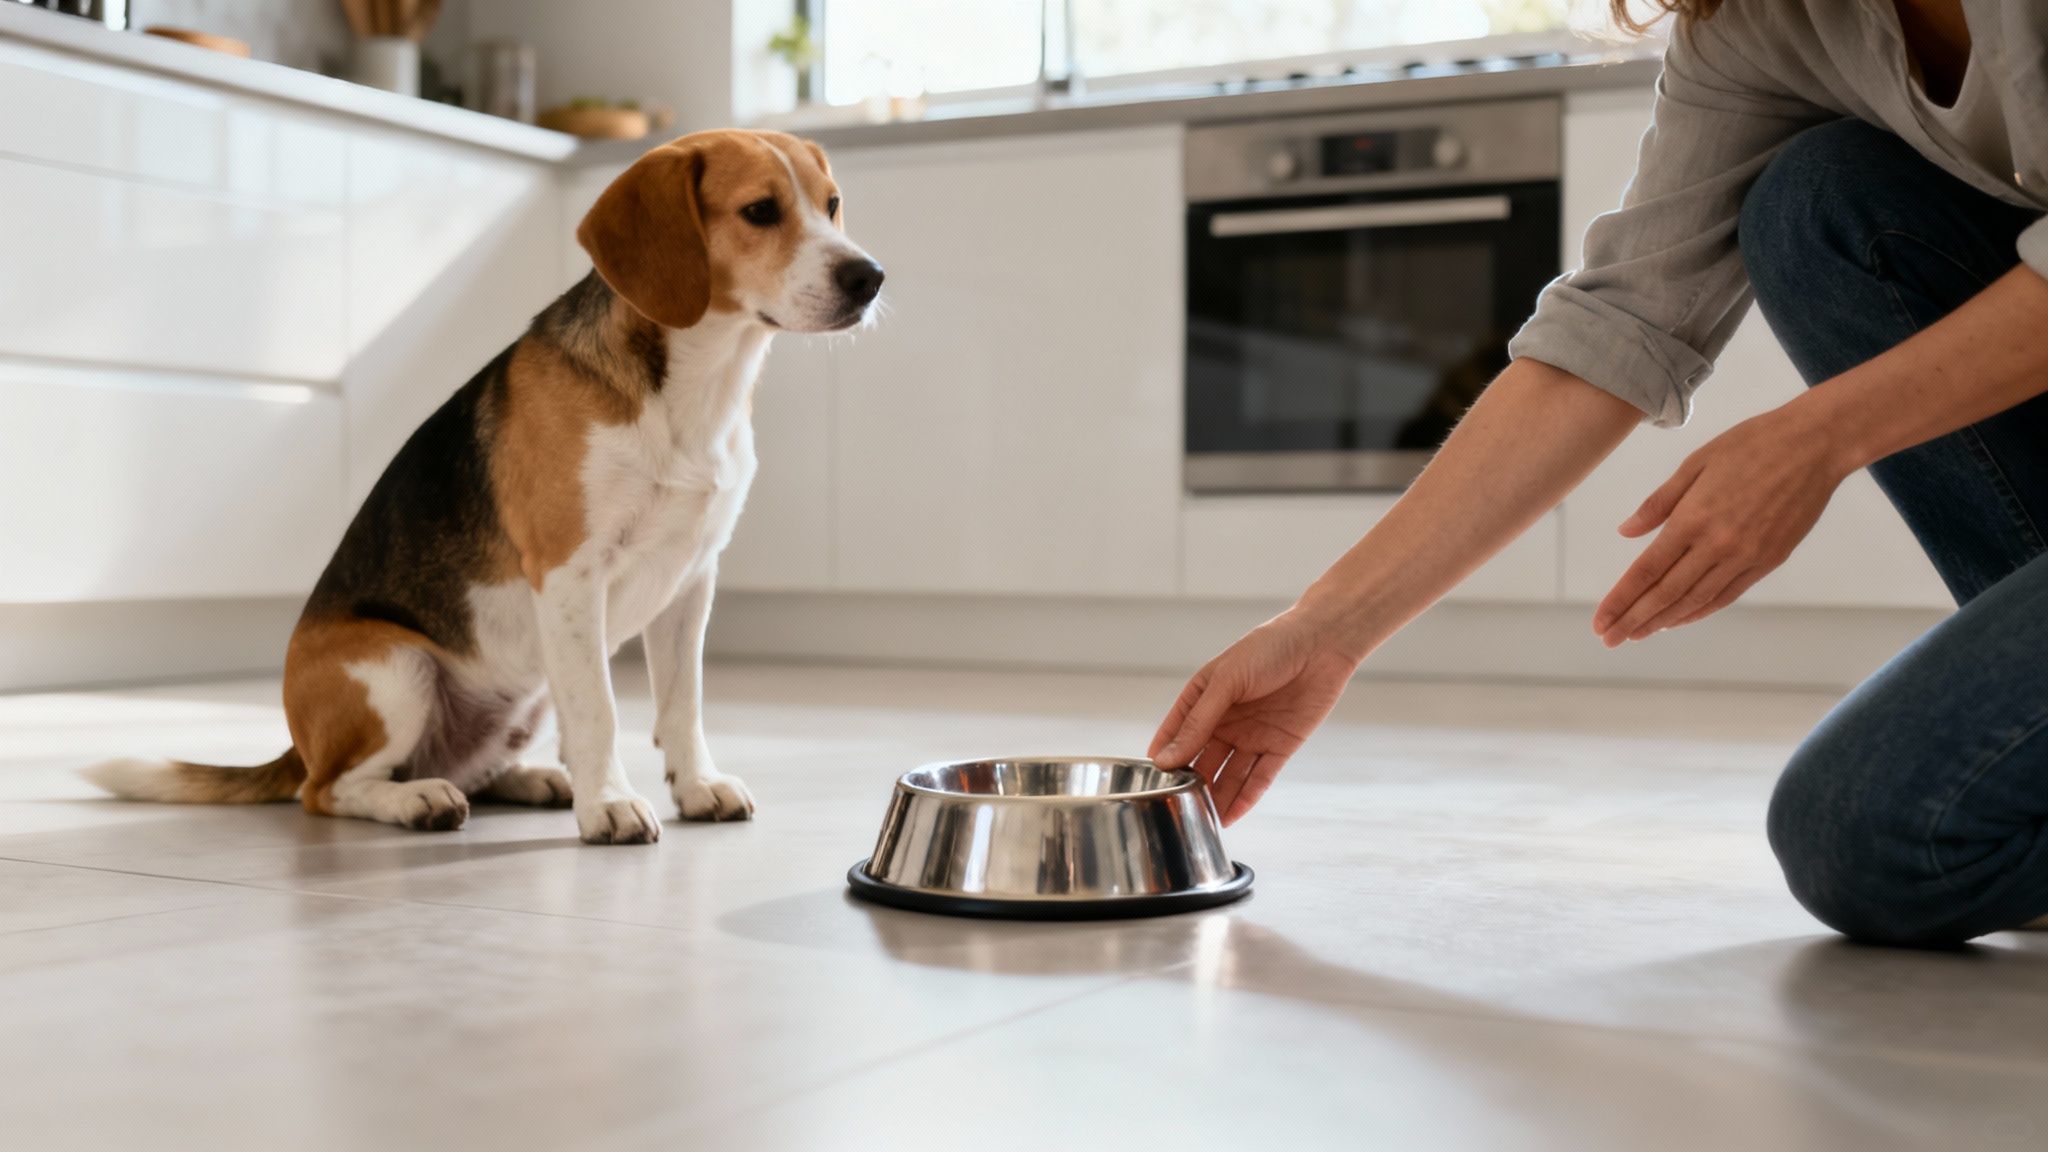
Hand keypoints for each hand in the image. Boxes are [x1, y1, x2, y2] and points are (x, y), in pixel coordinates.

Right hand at [1148, 606, 1360, 824]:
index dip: (1164, 758)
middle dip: (1191, 784)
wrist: (1321, 644)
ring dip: (1218, 798)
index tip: (1150, 785)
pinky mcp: (1279, 747)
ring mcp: (1252, 736)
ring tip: (1203, 822)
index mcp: (1204, 698)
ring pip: (1229, 775)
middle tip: (1179, 809)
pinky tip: (1232, 816)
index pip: (1176, 734)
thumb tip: (1167, 757)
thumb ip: (1198, 721)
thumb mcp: (1226, 681)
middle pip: (1202, 760)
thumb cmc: (1269, 648)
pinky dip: (1246, 797)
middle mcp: (1225, 721)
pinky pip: (1259, 778)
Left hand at [1594, 404, 1849, 646]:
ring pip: (1695, 600)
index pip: (1646, 571)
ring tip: (1636, 634)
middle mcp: (1718, 545)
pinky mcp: (1769, 561)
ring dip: (1662, 621)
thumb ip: (1658, 503)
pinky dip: (1699, 611)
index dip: (1620, 599)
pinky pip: (1727, 595)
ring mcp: (1746, 556)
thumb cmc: (1751, 444)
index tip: (1600, 621)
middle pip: (1666, 594)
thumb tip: (1625, 532)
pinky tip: (1678, 619)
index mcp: (1693, 518)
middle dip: (1633, 619)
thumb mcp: (1695, 463)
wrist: (1816, 445)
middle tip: (1609, 640)